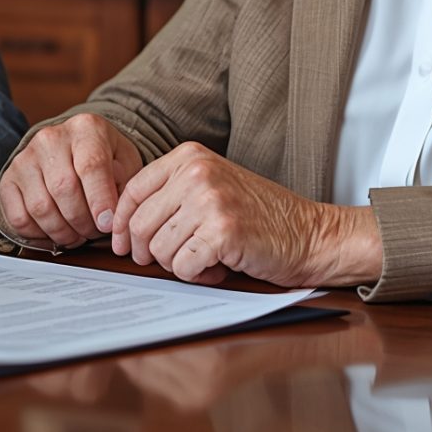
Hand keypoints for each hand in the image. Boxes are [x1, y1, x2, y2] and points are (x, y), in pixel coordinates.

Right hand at [0, 113, 144, 249]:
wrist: (73, 149)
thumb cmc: (103, 159)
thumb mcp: (125, 163)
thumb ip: (124, 185)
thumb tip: (110, 216)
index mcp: (85, 129)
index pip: (90, 165)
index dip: (99, 200)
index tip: (107, 224)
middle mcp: (50, 139)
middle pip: (64, 189)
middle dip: (83, 222)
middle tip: (95, 232)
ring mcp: (25, 158)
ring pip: (40, 207)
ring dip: (62, 232)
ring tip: (78, 235)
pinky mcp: (8, 179)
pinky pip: (18, 217)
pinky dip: (38, 234)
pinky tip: (55, 232)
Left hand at [109, 143, 381, 287]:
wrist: (311, 234)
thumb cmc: (260, 217)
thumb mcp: (211, 187)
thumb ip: (171, 195)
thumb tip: (120, 227)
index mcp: (189, 157)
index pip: (132, 192)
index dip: (122, 225)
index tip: (123, 246)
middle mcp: (196, 172)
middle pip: (139, 224)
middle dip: (150, 252)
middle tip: (175, 259)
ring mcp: (209, 200)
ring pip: (159, 249)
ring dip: (179, 265)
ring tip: (207, 259)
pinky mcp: (222, 232)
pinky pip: (182, 266)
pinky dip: (196, 275)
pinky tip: (218, 268)